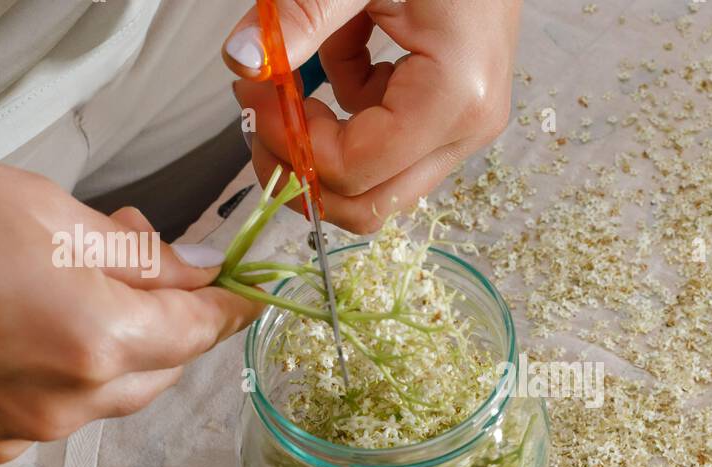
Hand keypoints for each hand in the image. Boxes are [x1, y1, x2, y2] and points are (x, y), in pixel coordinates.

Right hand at [0, 140, 259, 466]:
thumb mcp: (50, 213)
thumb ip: (140, 256)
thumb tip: (198, 269)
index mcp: (96, 340)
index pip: (196, 332)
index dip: (225, 309)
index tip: (243, 297)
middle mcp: (63, 404)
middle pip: (155, 372)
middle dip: (160, 324)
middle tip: (138, 266)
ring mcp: (12, 435)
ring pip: (99, 399)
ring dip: (102, 352)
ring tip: (58, 289)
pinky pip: (40, 419)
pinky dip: (46, 381)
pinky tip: (11, 334)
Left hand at [223, 0, 520, 232]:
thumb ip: (301, 16)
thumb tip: (244, 59)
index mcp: (454, 97)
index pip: (355, 168)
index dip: (290, 144)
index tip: (251, 96)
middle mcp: (468, 126)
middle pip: (371, 202)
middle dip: (302, 171)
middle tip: (257, 120)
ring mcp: (464, 125)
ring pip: (377, 182)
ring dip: (322, 147)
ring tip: (281, 88)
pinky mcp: (452, 113)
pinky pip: (386, 145)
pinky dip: (347, 116)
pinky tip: (332, 62)